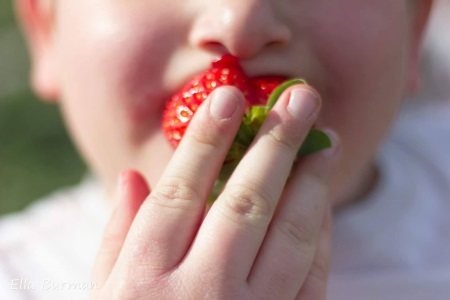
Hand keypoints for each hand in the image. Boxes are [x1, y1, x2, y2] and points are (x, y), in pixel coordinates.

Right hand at [91, 85, 339, 299]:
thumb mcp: (107, 294)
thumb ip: (118, 234)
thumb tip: (133, 175)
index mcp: (144, 280)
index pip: (180, 193)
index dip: (207, 140)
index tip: (230, 95)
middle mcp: (198, 297)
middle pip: (245, 204)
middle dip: (277, 144)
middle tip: (302, 99)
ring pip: (290, 237)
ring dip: (312, 183)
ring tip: (324, 143)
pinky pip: (313, 277)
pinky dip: (322, 234)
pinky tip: (322, 202)